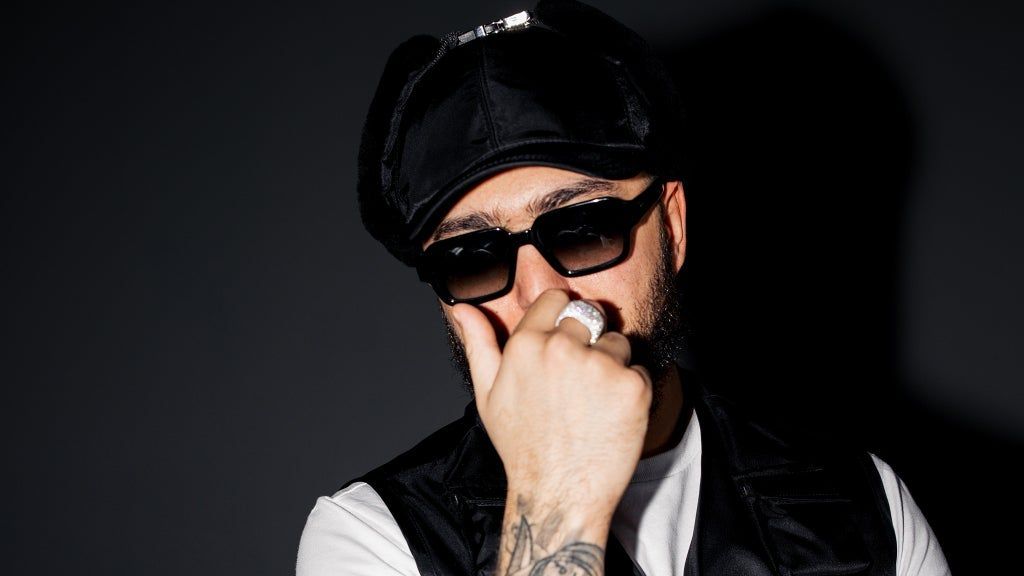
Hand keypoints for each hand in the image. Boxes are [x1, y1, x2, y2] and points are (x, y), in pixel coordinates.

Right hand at [450, 288, 652, 518]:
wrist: (558, 496)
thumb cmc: (522, 447)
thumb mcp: (488, 394)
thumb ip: (478, 344)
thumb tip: (462, 308)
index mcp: (525, 344)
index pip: (558, 299)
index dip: (564, 319)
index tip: (566, 344)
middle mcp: (562, 348)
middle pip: (590, 316)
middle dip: (589, 342)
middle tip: (578, 385)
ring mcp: (599, 365)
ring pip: (617, 343)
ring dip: (612, 366)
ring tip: (592, 405)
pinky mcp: (631, 386)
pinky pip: (640, 370)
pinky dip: (631, 392)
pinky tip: (610, 417)